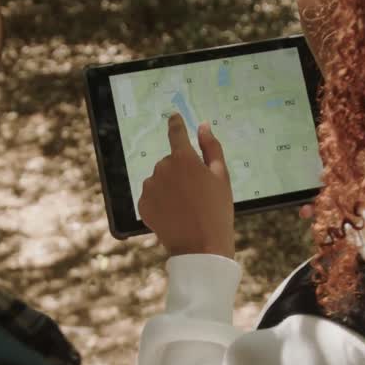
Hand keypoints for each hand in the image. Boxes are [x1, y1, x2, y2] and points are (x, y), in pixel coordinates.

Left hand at [138, 114, 235, 258]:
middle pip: (170, 162)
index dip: (176, 124)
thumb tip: (203, 126)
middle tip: (197, 193)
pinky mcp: (143, 204)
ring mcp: (150, 187)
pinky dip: (161, 203)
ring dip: (170, 188)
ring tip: (186, 207)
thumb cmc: (217, 211)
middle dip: (180, 172)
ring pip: (160, 180)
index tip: (174, 117)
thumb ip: (211, 148)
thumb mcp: (221, 177)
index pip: (176, 133)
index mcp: (183, 158)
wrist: (201, 248)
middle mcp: (162, 168)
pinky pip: (152, 197)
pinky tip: (174, 215)